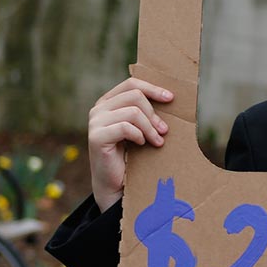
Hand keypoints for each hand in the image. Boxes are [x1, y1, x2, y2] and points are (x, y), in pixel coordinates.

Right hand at [86, 78, 174, 210]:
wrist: (115, 183)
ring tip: (157, 141)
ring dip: (150, 128)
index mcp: (108, 102)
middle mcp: (98, 109)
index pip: (131, 84)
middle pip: (135, 96)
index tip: (171, 98)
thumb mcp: (139, 128)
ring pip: (133, 112)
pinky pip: (126, 127)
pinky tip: (141, 145)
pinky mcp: (96, 137)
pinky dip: (139, 136)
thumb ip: (145, 112)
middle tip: (164, 130)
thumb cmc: (131, 154)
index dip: (153, 89)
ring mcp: (95, 122)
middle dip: (154, 114)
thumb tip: (169, 97)